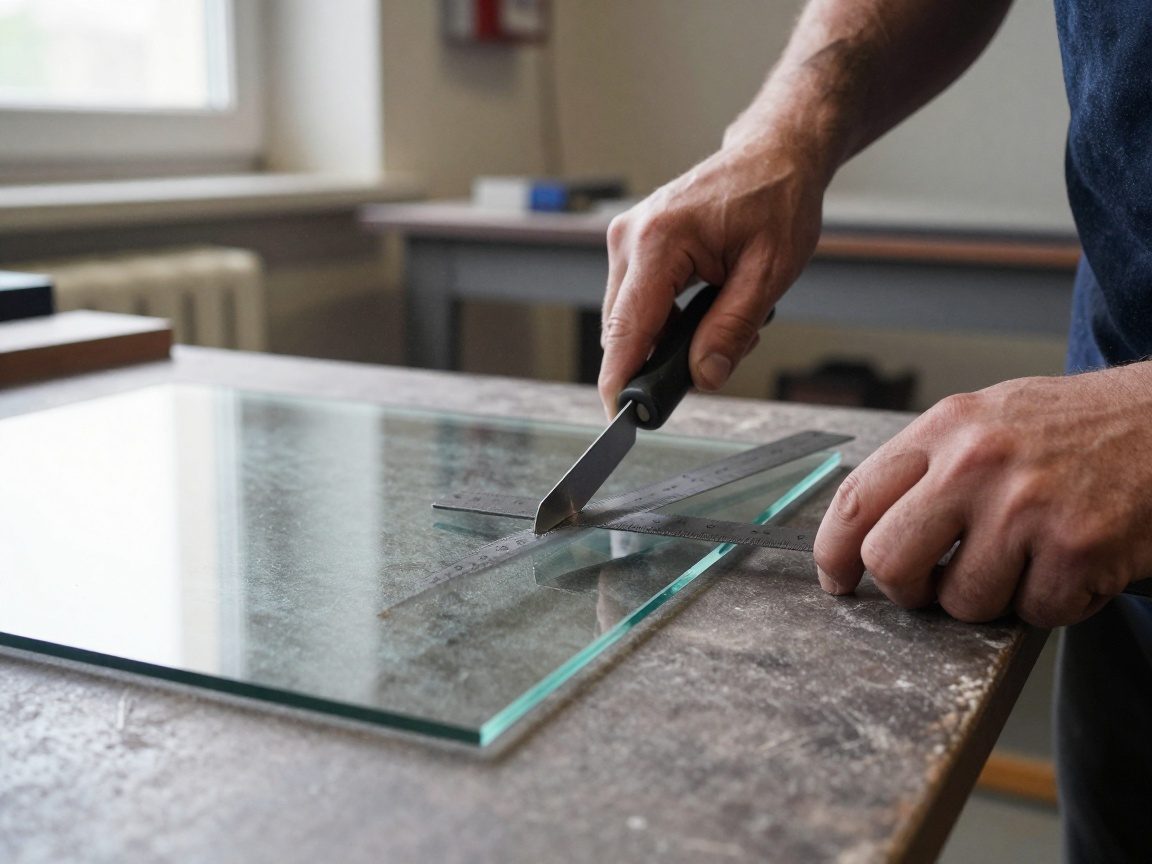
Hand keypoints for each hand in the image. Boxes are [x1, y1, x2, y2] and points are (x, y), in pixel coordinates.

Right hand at [598, 137, 826, 416]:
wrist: (774, 155)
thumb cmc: (776, 199)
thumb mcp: (769, 272)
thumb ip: (732, 329)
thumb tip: (703, 376)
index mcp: (659, 241)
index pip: (626, 329)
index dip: (619, 379)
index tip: (618, 416)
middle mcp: (630, 238)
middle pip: (623, 330)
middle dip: (659, 360)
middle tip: (713, 362)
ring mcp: (627, 239)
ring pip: (630, 319)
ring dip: (668, 338)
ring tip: (723, 319)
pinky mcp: (634, 244)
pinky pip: (638, 301)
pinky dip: (667, 319)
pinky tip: (707, 308)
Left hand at [813, 365, 1151, 626]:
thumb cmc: (1077, 428)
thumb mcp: (988, 420)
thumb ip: (928, 466)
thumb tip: (868, 531)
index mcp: (946, 428)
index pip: (856, 500)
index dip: (832, 552)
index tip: (836, 579)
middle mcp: (976, 464)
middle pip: (890, 562)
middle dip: (906, 589)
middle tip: (933, 585)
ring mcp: (1025, 508)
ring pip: (963, 601)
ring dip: (992, 597)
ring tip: (1026, 557)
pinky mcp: (1076, 549)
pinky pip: (1034, 613)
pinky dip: (1053, 602)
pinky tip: (1071, 562)